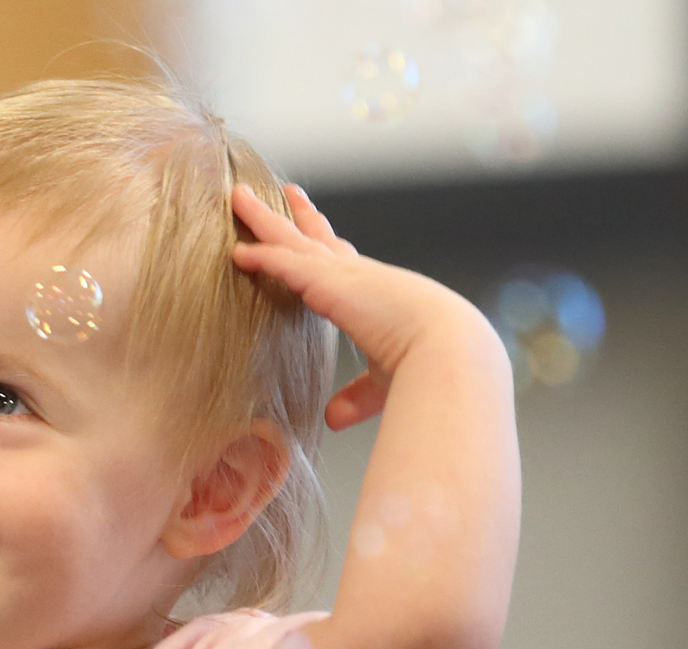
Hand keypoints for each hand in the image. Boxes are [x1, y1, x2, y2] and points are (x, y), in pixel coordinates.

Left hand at [230, 184, 497, 430]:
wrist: (450, 351)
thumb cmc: (428, 368)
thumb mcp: (382, 382)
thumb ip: (355, 396)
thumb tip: (334, 418)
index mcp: (375, 293)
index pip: (344, 261)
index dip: (327, 244)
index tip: (315, 225)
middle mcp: (359, 276)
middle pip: (316, 237)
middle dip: (296, 215)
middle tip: (283, 192)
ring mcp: (343, 275)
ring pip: (292, 238)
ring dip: (263, 219)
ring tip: (238, 197)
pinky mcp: (328, 283)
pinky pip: (284, 262)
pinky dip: (260, 256)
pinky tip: (237, 251)